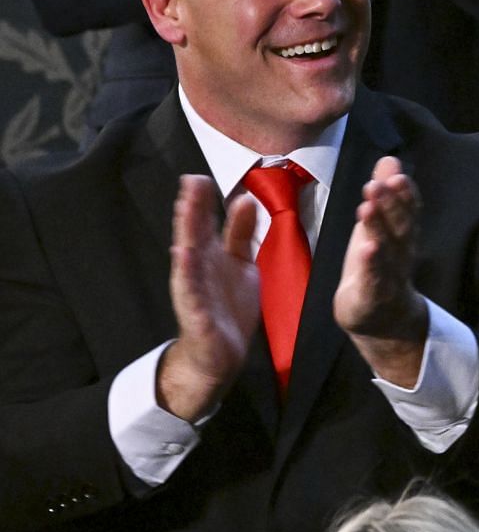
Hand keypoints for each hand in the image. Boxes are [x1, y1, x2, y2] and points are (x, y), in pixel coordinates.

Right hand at [156, 175, 257, 421]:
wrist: (219, 354)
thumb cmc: (227, 305)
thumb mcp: (240, 264)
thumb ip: (240, 233)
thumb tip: (243, 198)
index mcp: (210, 256)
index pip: (204, 224)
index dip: (201, 202)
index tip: (198, 177)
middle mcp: (198, 269)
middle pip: (194, 235)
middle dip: (192, 210)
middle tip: (190, 183)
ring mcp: (195, 291)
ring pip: (189, 259)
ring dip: (186, 235)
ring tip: (185, 211)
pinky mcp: (197, 314)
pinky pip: (191, 292)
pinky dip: (187, 274)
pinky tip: (183, 255)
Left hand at [334, 156, 428, 387]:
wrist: (383, 319)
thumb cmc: (379, 265)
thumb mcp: (380, 226)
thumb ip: (386, 194)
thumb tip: (390, 159)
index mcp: (403, 235)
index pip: (408, 211)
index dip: (404, 193)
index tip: (395, 173)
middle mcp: (401, 253)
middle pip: (399, 227)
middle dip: (391, 204)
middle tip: (378, 183)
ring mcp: (389, 277)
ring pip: (386, 251)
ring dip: (379, 228)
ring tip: (367, 207)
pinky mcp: (372, 298)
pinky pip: (374, 281)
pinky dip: (371, 265)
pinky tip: (366, 248)